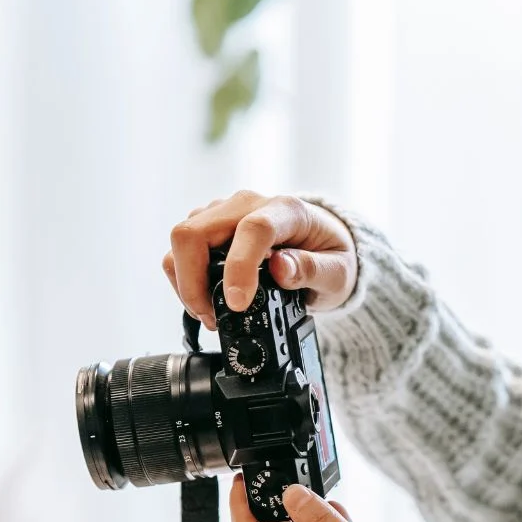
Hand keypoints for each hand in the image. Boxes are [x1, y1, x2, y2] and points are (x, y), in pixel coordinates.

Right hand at [164, 190, 357, 329]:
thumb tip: (281, 269)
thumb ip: (313, 270)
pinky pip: (182, 250)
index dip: (239, 267)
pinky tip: (206, 300)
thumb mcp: (338, 270)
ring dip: (186, 283)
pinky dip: (186, 279)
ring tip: (211, 314)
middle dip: (193, 282)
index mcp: (286, 210)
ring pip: (182, 241)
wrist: (323, 243)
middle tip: (212, 317)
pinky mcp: (209, 226)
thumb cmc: (331, 255)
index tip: (237, 303)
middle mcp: (248, 204)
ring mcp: (224, 212)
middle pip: (195, 232)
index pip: (252, 230)